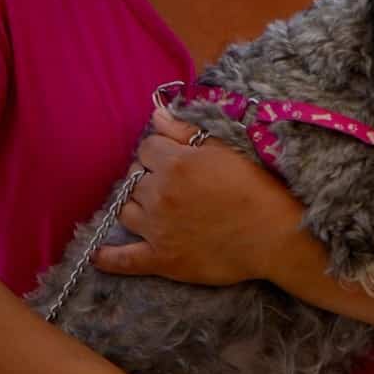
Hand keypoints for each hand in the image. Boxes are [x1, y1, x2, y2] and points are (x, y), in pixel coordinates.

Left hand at [100, 108, 308, 286]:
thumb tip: (156, 114)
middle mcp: (159, 194)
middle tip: (173, 184)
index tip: (176, 158)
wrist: (275, 236)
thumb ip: (187, 132)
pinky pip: (124, 259)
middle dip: (149, 176)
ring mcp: (157, 229)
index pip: (147, 147)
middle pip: (134, 177)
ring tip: (155, 207)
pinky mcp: (161, 259)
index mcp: (175, 164)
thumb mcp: (226, 150)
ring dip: (136, 205)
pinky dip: (108, 258)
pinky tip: (98, 254)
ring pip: (125, 210)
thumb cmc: (257, 188)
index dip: (161, 151)